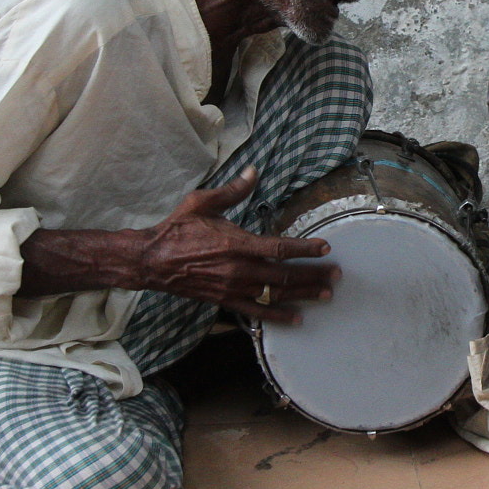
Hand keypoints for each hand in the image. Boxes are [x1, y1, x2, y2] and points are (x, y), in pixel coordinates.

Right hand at [130, 169, 338, 324]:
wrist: (152, 260)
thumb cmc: (178, 229)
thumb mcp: (203, 202)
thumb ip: (233, 190)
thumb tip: (253, 170)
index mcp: (237, 243)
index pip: (280, 247)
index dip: (306, 248)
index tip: (326, 248)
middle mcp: (239, 269)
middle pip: (285, 275)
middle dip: (313, 274)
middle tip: (336, 275)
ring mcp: (233, 288)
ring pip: (276, 294)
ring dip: (303, 294)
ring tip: (325, 294)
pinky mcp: (226, 301)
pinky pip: (257, 312)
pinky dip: (278, 316)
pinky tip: (296, 318)